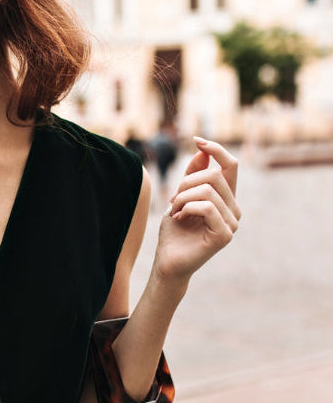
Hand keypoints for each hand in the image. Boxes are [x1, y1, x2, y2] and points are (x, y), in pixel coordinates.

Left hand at [154, 137, 239, 282]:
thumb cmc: (174, 231)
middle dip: (186, 183)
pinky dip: (187, 208)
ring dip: (182, 197)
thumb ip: (192, 176)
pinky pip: (206, 207)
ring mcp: (232, 222)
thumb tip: (202, 151)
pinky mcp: (225, 235)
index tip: (197, 140)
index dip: (215, 150)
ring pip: (208, 190)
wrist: (168, 261)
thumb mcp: (180, 197)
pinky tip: (179, 218)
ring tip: (174, 210)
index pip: (230, 165)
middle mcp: (234, 209)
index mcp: (226, 198)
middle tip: (172, 200)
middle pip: (214, 175)